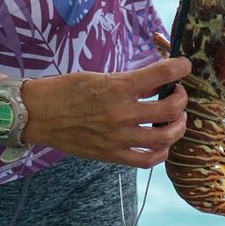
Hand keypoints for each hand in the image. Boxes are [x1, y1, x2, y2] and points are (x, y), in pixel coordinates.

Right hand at [21, 58, 191, 168]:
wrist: (39, 113)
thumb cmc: (66, 89)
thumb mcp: (98, 76)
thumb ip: (128, 81)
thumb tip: (155, 82)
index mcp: (117, 87)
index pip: (161, 75)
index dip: (180, 68)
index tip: (185, 65)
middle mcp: (121, 113)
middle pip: (170, 109)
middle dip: (181, 99)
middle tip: (178, 94)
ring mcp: (118, 138)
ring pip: (165, 137)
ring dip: (177, 126)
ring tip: (176, 119)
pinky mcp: (112, 155)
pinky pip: (147, 160)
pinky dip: (161, 152)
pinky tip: (162, 143)